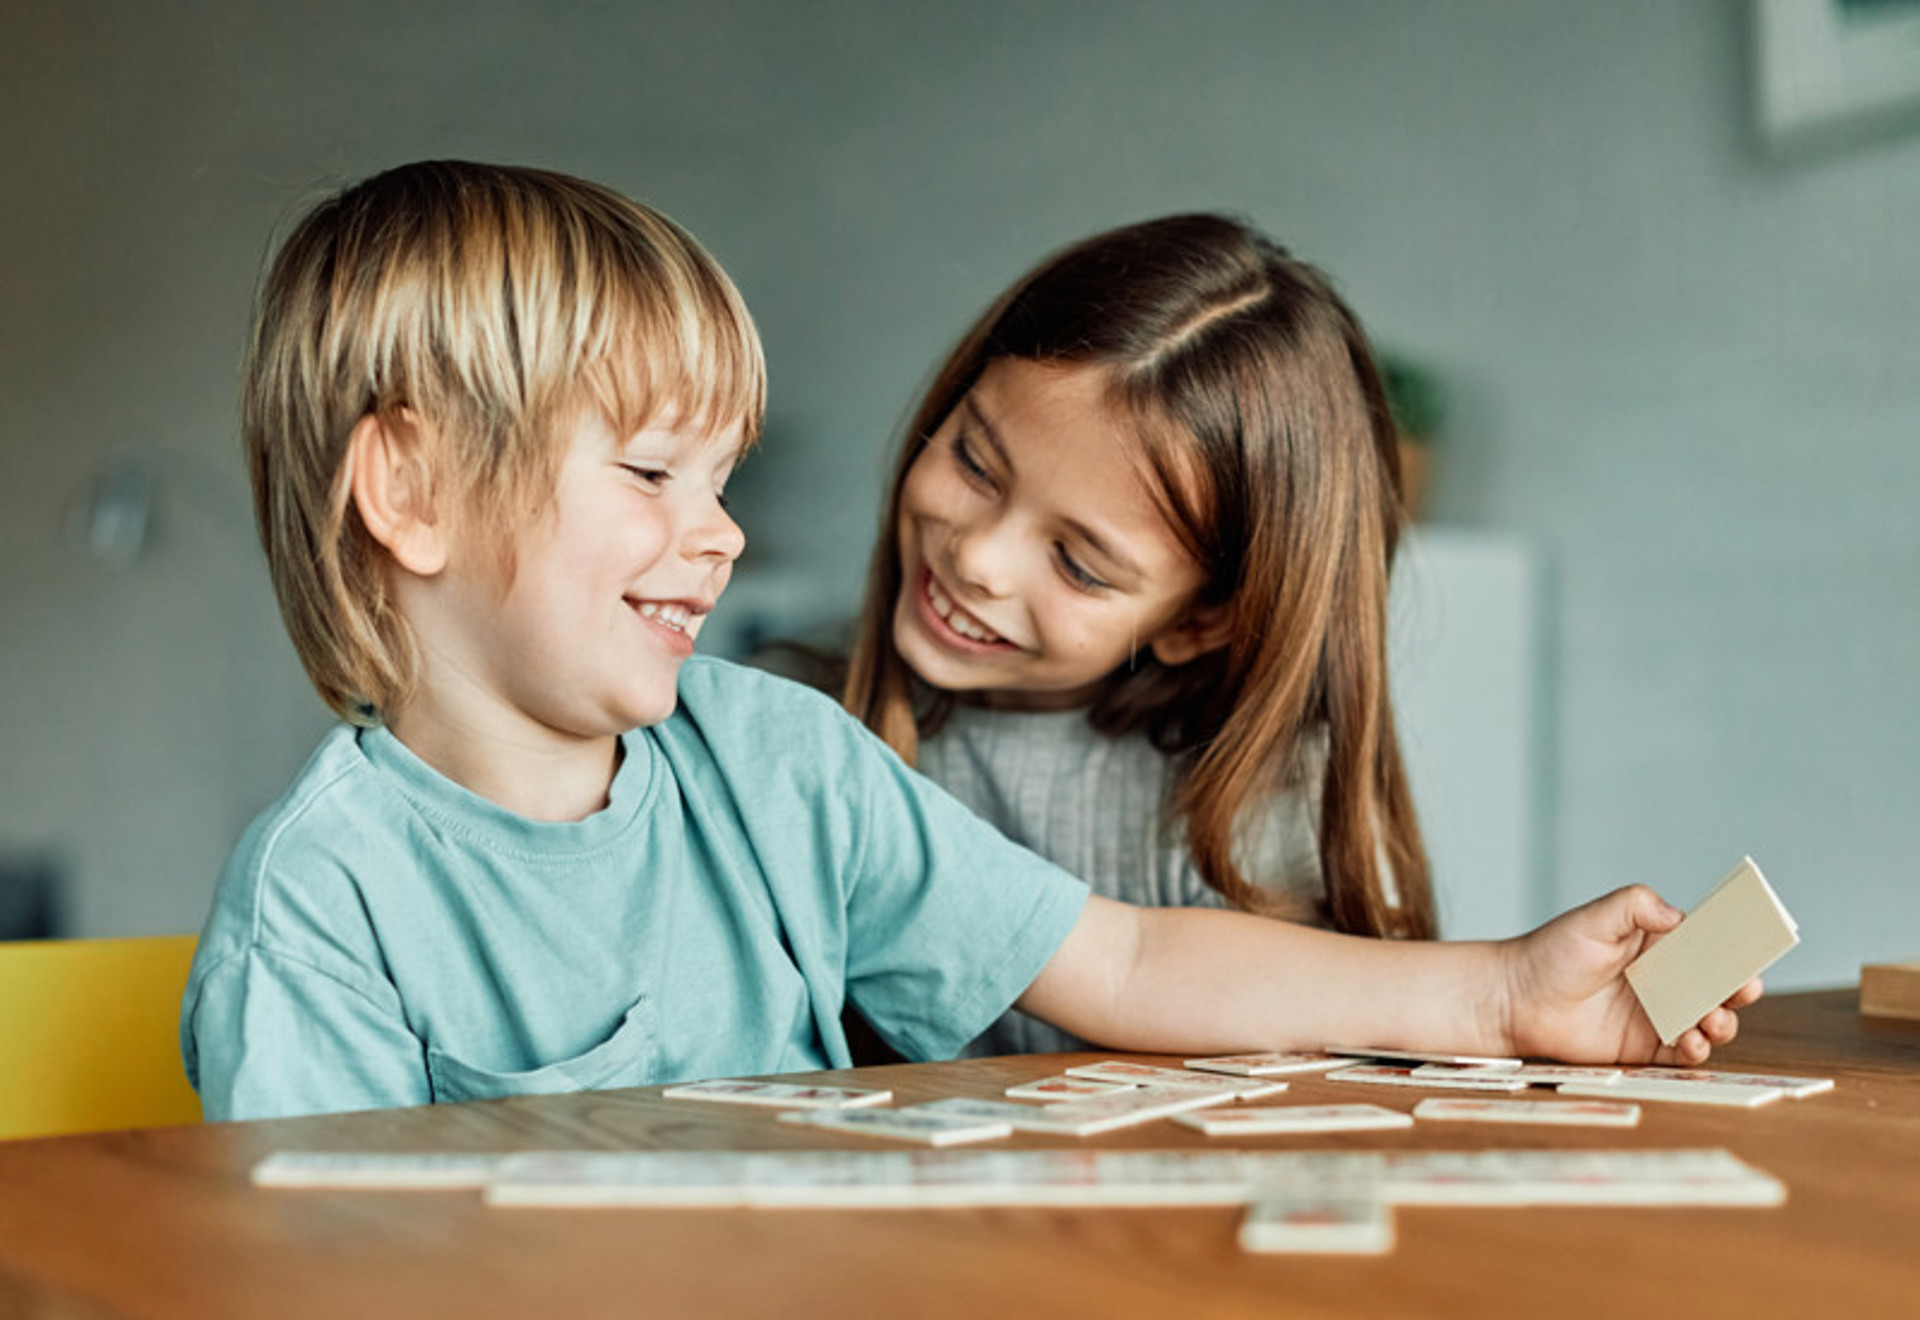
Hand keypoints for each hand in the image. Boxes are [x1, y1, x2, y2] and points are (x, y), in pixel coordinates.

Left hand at [1500, 885, 1762, 1064]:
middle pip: (1719, 987)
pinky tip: (1691, 1041)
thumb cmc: (1552, 953)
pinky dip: (1697, 1049)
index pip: (1709, 947)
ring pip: (1709, 1022)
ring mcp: (1659, 1014)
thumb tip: (1679, 915)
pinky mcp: (1647, 1047)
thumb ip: (1636, 905)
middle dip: (1738, 990)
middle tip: (1740, 991)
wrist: (1516, 999)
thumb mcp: (1595, 918)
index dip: (1734, 952)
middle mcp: (1667, 980)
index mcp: (1661, 945)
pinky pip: (1685, 1053)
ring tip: (1710, 1019)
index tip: (1749, 956)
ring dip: (1722, 1022)